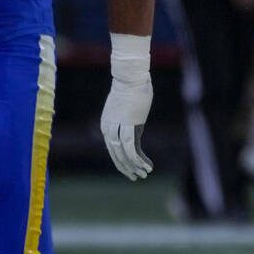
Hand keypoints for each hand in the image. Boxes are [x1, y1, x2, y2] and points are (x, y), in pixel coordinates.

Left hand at [101, 33, 154, 180]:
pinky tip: (147, 166)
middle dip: (125, 167)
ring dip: (134, 166)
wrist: (130, 76)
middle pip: (115, 153)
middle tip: (135, 177)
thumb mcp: (125, 108)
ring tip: (144, 174)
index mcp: (106, 124)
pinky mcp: (129, 124)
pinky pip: (131, 146)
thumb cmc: (130, 89)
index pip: (111, 148)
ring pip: (123, 153)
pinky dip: (139, 159)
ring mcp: (119, 126)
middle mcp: (109, 127)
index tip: (129, 169)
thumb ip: (127, 120)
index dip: (120, 161)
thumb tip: (134, 127)